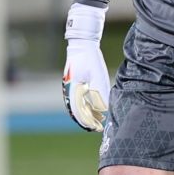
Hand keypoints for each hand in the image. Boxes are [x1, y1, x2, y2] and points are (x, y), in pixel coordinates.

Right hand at [62, 3, 109, 132]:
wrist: (81, 46)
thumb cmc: (90, 59)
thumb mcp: (98, 75)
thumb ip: (100, 91)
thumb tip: (103, 107)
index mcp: (74, 89)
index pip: (78, 111)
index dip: (86, 121)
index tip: (95, 127)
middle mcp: (70, 90)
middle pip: (76, 111)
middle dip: (86, 121)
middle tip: (97, 128)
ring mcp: (70, 87)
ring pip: (77, 106)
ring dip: (86, 115)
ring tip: (98, 121)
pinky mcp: (74, 84)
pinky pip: (78, 100)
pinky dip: (85, 107)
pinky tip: (94, 110)